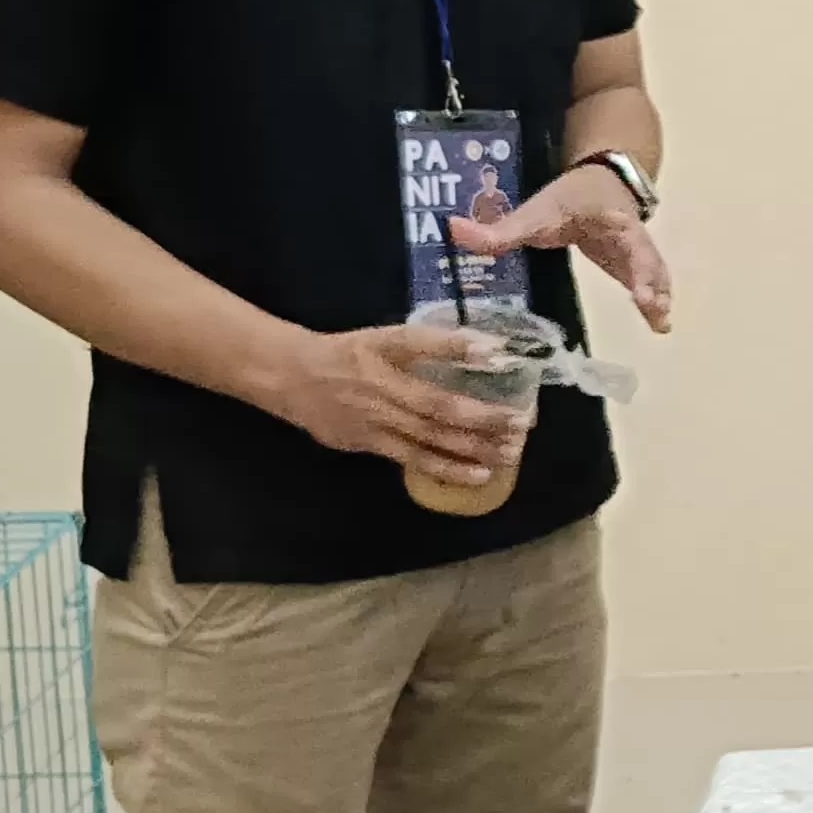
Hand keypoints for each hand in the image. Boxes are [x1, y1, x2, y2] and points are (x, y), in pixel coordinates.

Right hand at [263, 324, 529, 490]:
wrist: (292, 377)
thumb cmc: (351, 353)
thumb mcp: (389, 338)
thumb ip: (438, 343)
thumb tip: (493, 348)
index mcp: (385, 355)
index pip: (427, 357)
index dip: (464, 363)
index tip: (505, 366)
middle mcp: (380, 390)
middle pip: (436, 409)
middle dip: (482, 421)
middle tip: (520, 428)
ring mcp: (372, 421)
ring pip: (426, 440)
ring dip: (469, 450)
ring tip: (505, 458)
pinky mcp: (366, 444)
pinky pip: (410, 459)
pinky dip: (444, 468)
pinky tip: (474, 474)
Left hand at [451, 162, 673, 333]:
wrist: (604, 181)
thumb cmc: (572, 198)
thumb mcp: (538, 210)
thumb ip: (500, 228)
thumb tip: (452, 229)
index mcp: (612, 221)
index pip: (624, 242)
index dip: (630, 263)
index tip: (635, 290)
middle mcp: (633, 238)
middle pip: (649, 260)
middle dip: (651, 284)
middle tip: (653, 311)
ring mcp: (639, 252)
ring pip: (656, 273)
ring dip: (658, 296)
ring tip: (660, 324)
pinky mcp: (636, 266)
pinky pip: (650, 282)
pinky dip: (654, 302)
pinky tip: (657, 325)